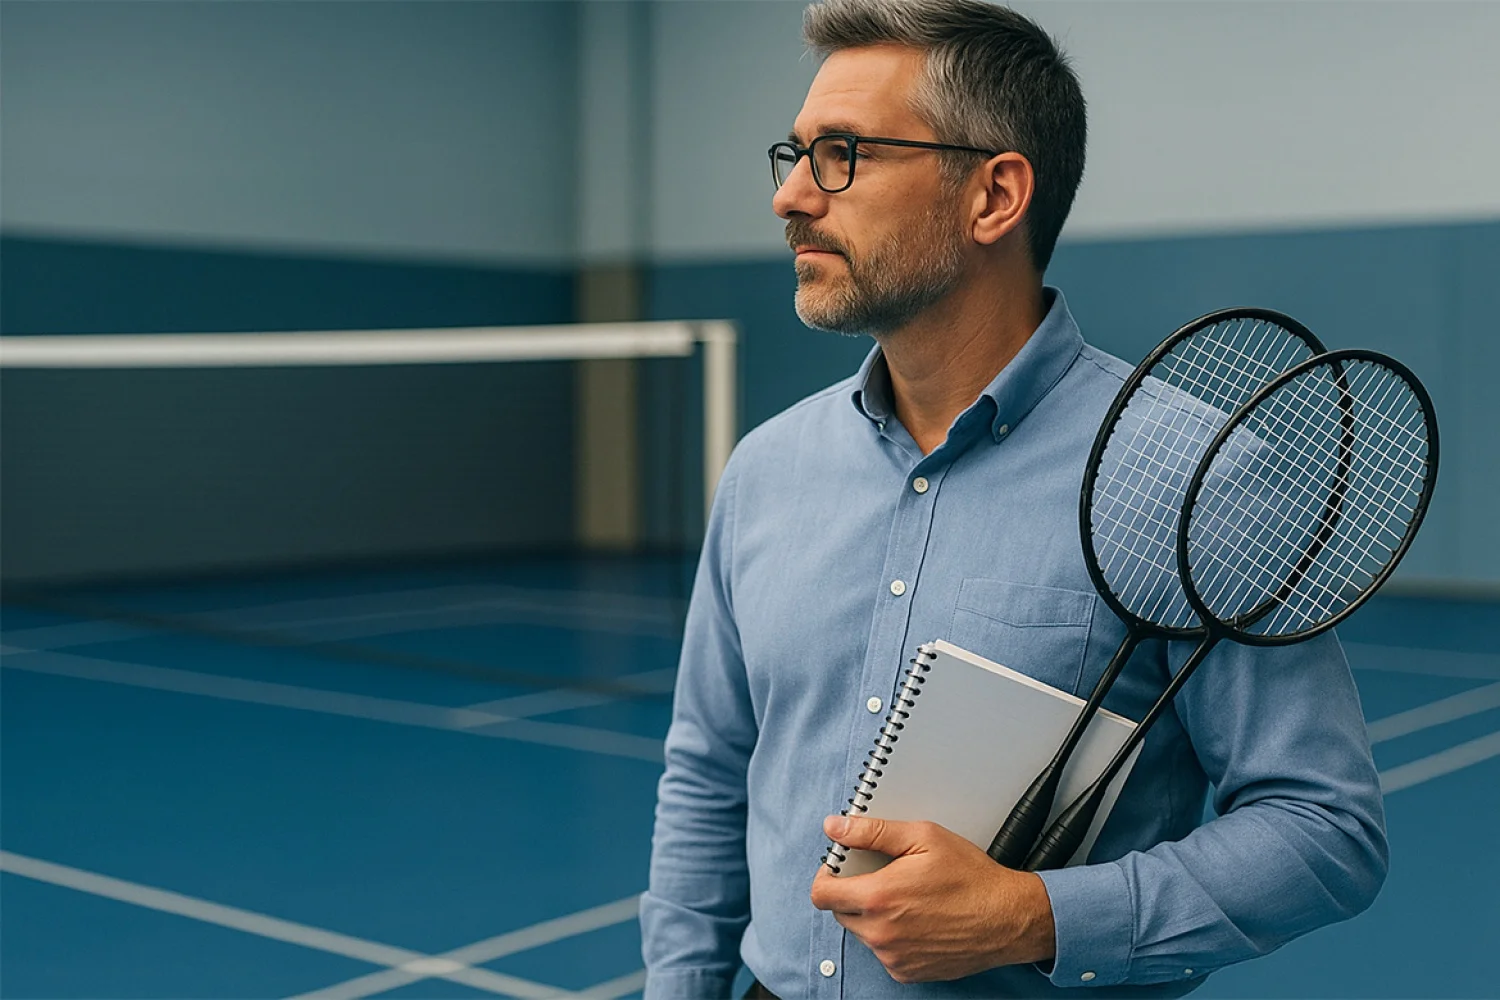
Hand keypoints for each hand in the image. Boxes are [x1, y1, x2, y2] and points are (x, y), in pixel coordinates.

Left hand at [810, 814, 1056, 982]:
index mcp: (878, 897)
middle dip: (854, 893)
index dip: (827, 876)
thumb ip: (871, 832)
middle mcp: (881, 933)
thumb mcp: (922, 837)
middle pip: (841, 912)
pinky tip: (917, 920)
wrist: (1008, 918)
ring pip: (862, 932)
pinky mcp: (907, 972)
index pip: (822, 894)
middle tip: (884, 877)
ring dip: (873, 916)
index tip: (840, 868)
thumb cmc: (970, 876)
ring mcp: (893, 957)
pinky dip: (892, 937)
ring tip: (907, 898)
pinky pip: (884, 952)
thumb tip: (834, 827)